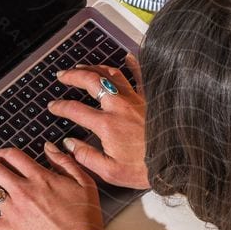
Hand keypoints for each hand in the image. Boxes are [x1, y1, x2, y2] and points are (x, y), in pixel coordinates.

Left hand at [0, 145, 104, 229]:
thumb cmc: (84, 218)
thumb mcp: (83, 182)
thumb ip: (65, 162)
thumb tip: (50, 148)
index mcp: (40, 177)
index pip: (13, 156)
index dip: (4, 152)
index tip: (1, 154)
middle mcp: (23, 191)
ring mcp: (14, 210)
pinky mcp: (10, 229)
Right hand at [47, 55, 148, 189]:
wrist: (177, 161)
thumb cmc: (145, 168)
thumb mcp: (110, 171)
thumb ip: (86, 156)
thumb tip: (69, 144)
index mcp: (106, 125)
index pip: (75, 110)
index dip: (60, 106)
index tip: (53, 106)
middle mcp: (119, 106)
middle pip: (90, 82)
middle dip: (72, 76)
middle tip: (62, 75)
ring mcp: (136, 99)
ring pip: (111, 74)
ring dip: (95, 68)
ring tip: (84, 67)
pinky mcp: (151, 98)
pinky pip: (141, 75)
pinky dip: (133, 63)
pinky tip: (127, 57)